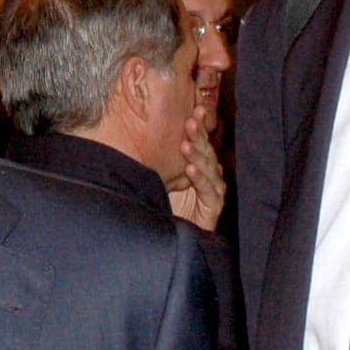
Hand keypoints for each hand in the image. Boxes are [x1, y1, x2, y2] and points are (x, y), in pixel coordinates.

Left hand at [169, 100, 225, 230]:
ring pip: (209, 168)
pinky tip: (192, 169)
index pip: (200, 142)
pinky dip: (200, 179)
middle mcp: (207, 176)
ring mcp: (211, 192)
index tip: (196, 110)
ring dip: (198, 154)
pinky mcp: (212, 209)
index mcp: (197, 165)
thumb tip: (137, 132)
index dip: (199, 127)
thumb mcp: (156, 178)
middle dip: (199, 136)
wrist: (166, 239)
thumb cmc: (162, 206)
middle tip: (191, 121)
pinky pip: (209, 191)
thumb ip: (156, 158)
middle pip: (206, 151)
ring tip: (186, 144)